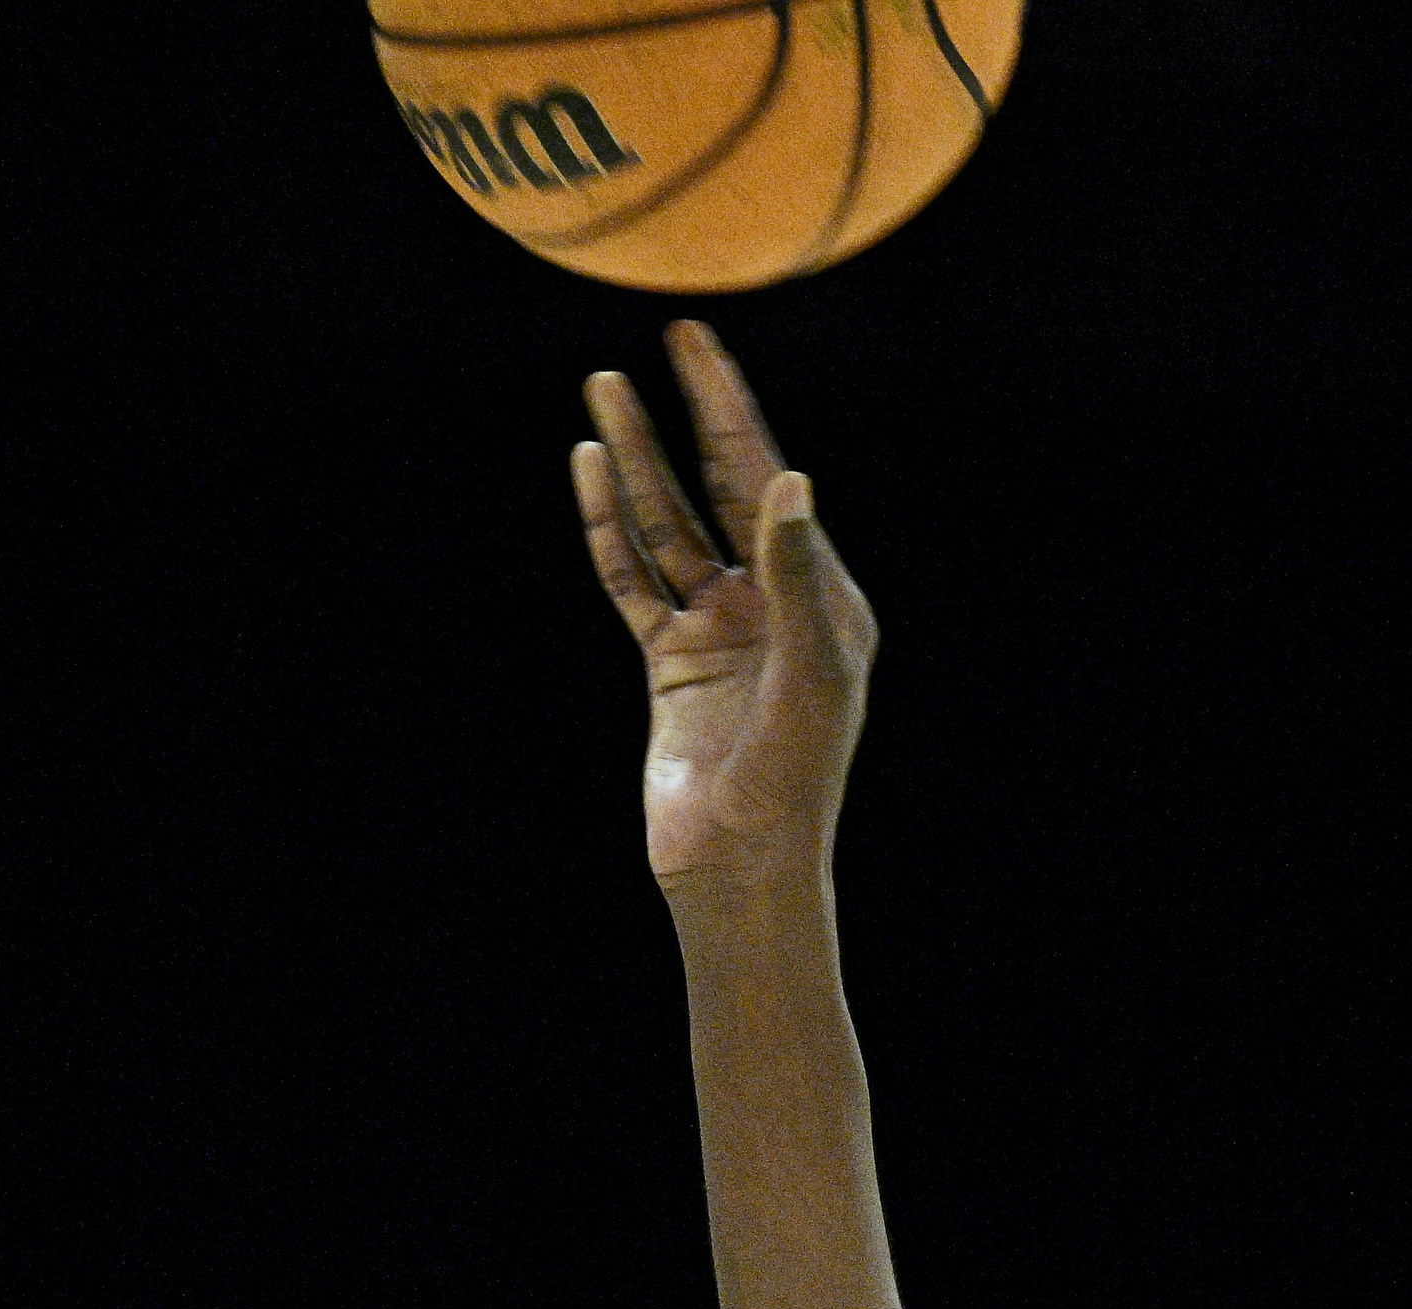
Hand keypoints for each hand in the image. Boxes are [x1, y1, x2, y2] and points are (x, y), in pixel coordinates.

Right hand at [575, 322, 877, 888]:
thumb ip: (795, 574)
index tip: (700, 346)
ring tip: (603, 389)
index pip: (771, 482)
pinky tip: (588, 471)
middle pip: (724, 486)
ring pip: (669, 525)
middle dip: (693, 415)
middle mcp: (772, 605)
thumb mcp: (809, 671)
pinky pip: (632, 580)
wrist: (741, 865)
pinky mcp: (670, 664)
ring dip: (638, 461)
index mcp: (823, 599)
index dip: (734, 410)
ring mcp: (719, 631)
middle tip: (667, 340)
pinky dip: (608, 527)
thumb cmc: (794, 777)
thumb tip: (788, 478)